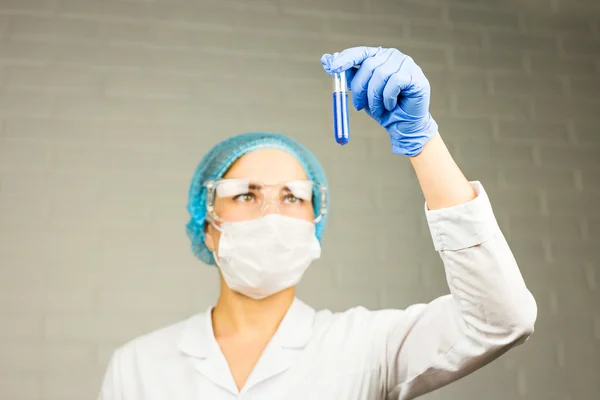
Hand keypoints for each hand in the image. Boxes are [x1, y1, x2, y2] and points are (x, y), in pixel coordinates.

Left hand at [320, 47, 437, 156]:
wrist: (403, 126)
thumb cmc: (382, 108)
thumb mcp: (361, 93)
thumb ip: (349, 77)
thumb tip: (327, 61)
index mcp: (378, 57)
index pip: (359, 52)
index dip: (345, 59)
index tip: (331, 68)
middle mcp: (392, 56)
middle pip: (368, 65)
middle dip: (359, 89)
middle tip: (358, 106)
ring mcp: (405, 63)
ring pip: (381, 76)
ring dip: (374, 98)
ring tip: (378, 109)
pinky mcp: (414, 75)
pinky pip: (394, 84)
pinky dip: (388, 99)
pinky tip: (391, 105)